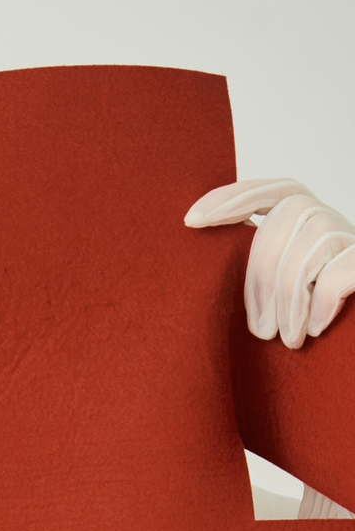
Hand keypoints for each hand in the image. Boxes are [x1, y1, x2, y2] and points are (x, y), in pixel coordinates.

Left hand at [186, 179, 354, 347]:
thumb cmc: (311, 319)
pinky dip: (320, 304)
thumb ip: (257, 273)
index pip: (265, 192)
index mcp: (300, 221)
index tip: (191, 221)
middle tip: (261, 331)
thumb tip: (204, 255)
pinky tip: (314, 329)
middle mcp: (327, 218)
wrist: (351, 337)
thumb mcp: (277, 294)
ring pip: (310, 245)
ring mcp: (349, 237)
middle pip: (285, 217)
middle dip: (263, 277)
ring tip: (288, 338)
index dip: (229, 198)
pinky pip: (335, 274)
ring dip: (291, 300)